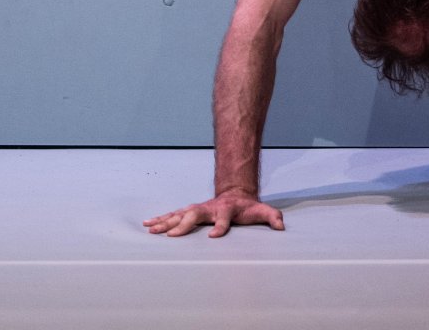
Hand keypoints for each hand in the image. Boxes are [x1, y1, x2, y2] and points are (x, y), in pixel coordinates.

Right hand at [145, 193, 283, 238]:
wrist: (235, 193)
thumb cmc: (248, 208)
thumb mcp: (262, 211)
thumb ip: (272, 217)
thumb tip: (280, 225)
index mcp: (226, 210)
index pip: (223, 218)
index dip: (220, 227)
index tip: (214, 236)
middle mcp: (209, 208)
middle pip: (195, 214)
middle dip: (183, 224)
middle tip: (172, 235)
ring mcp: (198, 208)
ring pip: (180, 214)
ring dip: (166, 221)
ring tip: (152, 229)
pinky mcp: (190, 211)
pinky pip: (173, 215)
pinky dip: (160, 219)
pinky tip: (148, 225)